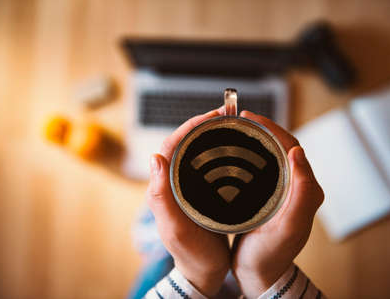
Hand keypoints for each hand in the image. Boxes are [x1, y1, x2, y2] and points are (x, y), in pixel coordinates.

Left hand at [146, 107, 229, 296]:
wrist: (204, 272)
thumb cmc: (191, 254)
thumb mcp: (177, 229)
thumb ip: (162, 198)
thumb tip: (154, 158)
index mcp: (164, 188)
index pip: (172, 147)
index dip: (189, 127)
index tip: (211, 116)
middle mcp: (175, 183)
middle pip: (185, 145)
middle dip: (203, 126)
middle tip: (226, 117)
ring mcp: (189, 187)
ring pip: (197, 153)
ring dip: (212, 136)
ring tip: (232, 127)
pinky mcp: (202, 193)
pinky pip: (209, 166)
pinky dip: (220, 153)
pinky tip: (235, 151)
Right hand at [231, 111, 323, 297]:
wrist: (260, 275)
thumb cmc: (272, 255)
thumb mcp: (288, 227)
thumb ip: (302, 192)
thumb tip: (298, 152)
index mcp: (305, 190)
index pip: (292, 147)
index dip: (272, 128)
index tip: (250, 117)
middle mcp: (296, 187)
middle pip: (281, 146)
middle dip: (262, 128)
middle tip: (239, 119)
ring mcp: (281, 191)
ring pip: (269, 155)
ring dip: (254, 138)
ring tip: (234, 130)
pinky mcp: (267, 195)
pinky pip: (260, 167)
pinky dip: (247, 154)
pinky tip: (232, 153)